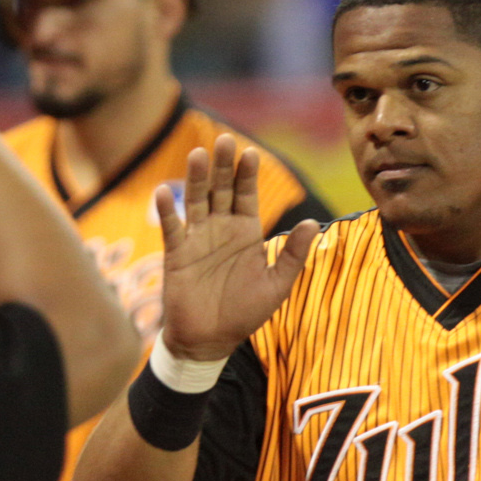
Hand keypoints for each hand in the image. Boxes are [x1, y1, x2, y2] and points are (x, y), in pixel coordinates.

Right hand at [156, 135, 319, 360]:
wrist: (210, 340)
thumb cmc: (245, 312)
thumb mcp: (277, 284)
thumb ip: (294, 254)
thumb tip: (315, 223)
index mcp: (247, 232)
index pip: (247, 194)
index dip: (247, 174)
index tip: (250, 153)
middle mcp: (221, 229)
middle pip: (221, 189)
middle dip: (222, 166)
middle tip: (224, 140)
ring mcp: (198, 239)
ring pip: (196, 201)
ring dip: (196, 178)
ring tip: (198, 155)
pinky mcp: (177, 254)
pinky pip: (172, 228)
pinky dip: (168, 211)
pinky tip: (165, 192)